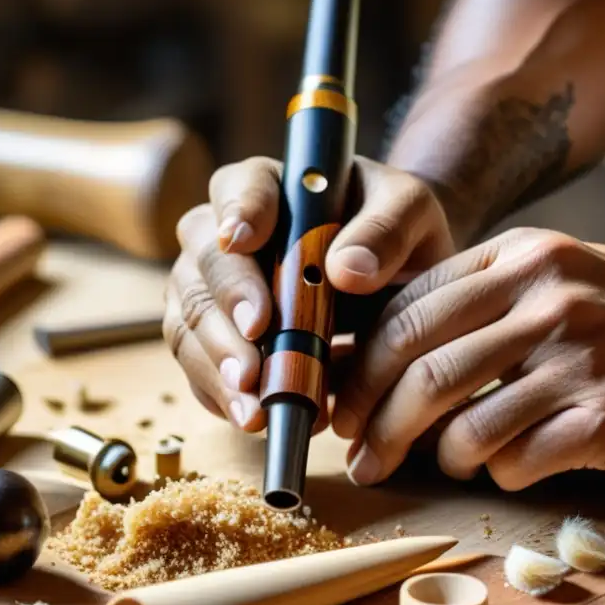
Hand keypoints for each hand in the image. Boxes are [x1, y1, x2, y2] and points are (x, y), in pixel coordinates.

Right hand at [163, 156, 455, 429]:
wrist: (400, 281)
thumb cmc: (398, 235)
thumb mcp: (413, 214)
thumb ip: (387, 228)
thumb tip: (347, 268)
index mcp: (271, 187)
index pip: (239, 187)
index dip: (237, 214)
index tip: (244, 242)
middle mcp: (228, 234)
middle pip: (203, 264)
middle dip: (225, 314)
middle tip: (253, 357)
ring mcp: (215, 288)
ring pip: (192, 321)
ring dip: (218, 367)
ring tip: (253, 407)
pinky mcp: (218, 337)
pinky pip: (201, 364)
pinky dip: (223, 394)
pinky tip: (253, 417)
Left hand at [334, 227, 604, 491]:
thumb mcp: (567, 287)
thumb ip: (487, 303)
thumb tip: (386, 349)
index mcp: (527, 255)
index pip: (410, 307)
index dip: (362, 364)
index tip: (344, 404)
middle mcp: (551, 294)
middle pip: (421, 365)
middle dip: (375, 421)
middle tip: (361, 457)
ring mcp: (582, 353)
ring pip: (461, 422)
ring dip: (437, 457)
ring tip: (440, 466)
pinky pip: (514, 460)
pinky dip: (499, 475)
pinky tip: (512, 471)